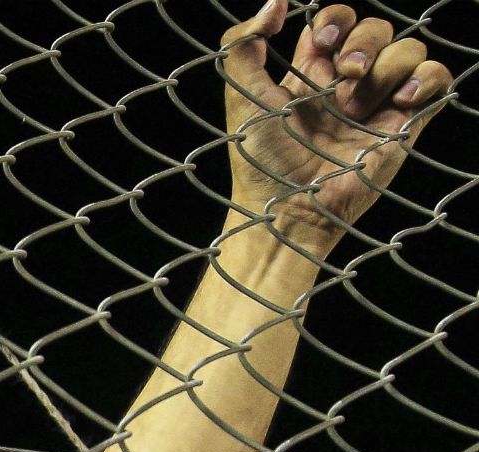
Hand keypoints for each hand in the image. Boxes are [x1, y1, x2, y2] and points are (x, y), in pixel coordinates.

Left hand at [222, 2, 448, 244]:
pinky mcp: (405, 124)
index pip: (335, 22)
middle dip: (362, 41)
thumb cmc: (260, 159)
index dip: (335, 21)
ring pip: (408, 49)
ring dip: (386, 65)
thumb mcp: (240, 96)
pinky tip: (399, 102)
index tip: (320, 45)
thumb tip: (276, 1)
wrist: (289, 207)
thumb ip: (244, 44)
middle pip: (375, 29)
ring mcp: (378, 103)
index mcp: (311, 73)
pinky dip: (425, 78)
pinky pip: (436, 77)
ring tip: (358, 104)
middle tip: (343, 75)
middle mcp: (347, 85)